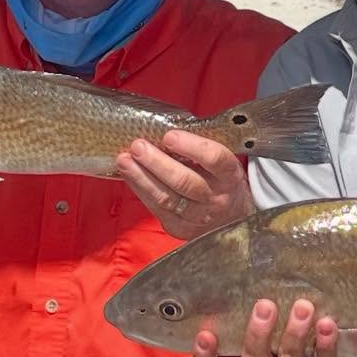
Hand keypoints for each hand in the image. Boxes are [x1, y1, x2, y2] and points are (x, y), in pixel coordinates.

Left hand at [116, 131, 253, 239]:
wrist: (231, 219)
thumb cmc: (221, 182)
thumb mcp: (222, 164)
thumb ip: (200, 149)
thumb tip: (164, 129)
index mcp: (230, 177)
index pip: (215, 160)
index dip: (192, 147)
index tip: (169, 136)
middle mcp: (216, 199)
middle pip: (185, 181)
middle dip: (157, 163)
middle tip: (138, 146)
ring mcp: (198, 217)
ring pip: (167, 198)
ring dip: (142, 177)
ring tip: (124, 160)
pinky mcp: (180, 227)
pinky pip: (157, 209)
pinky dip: (140, 190)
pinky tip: (129, 175)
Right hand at [193, 298, 356, 356]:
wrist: (346, 352)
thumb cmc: (298, 316)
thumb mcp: (275, 302)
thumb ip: (255, 284)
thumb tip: (243, 240)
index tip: (206, 333)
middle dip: (257, 335)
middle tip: (265, 305)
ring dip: (294, 335)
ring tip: (304, 307)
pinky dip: (325, 346)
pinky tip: (327, 324)